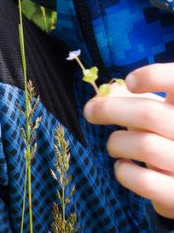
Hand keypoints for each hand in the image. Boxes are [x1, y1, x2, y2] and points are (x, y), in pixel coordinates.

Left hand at [84, 63, 173, 218]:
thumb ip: (140, 101)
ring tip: (114, 145)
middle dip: (110, 109)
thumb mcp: (162, 115)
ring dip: (116, 143)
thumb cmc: (167, 140)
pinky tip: (123, 167)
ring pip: (144, 145)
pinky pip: (143, 180)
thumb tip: (105, 92)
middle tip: (91, 111)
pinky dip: (123, 172)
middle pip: (149, 113)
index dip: (153, 76)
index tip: (129, 82)